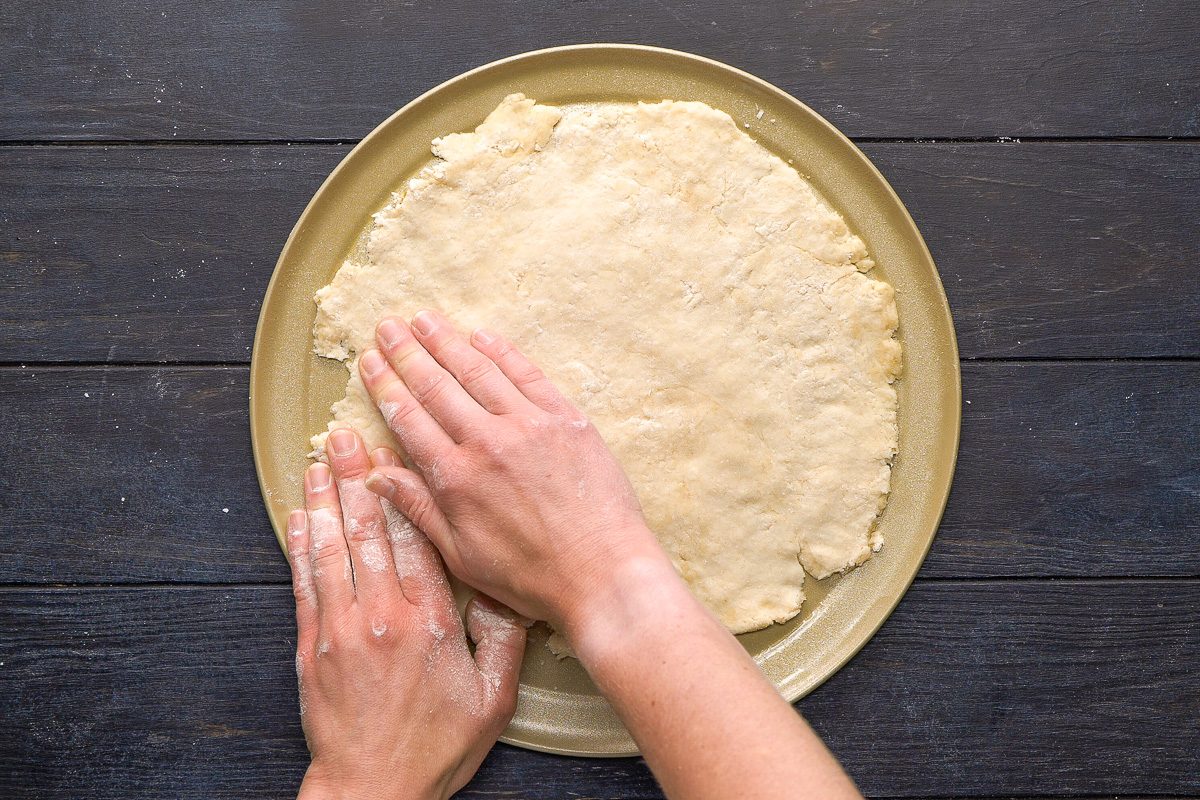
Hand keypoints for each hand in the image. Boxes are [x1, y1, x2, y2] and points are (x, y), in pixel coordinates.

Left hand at [287, 428, 526, 799]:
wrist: (374, 789)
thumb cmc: (436, 747)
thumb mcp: (493, 699)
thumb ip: (503, 640)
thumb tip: (513, 590)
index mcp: (430, 620)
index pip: (415, 538)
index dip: (403, 490)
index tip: (394, 453)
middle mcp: (382, 614)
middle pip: (368, 531)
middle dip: (356, 477)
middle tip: (346, 434)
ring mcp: (341, 628)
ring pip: (331, 548)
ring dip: (324, 499)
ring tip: (319, 459)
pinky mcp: (312, 646)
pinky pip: (304, 582)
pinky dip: (300, 545)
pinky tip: (299, 515)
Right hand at [356, 310, 666, 628]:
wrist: (603, 573)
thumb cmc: (531, 576)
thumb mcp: (460, 554)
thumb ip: (418, 507)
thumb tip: (373, 473)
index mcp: (455, 478)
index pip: (409, 419)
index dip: (386, 386)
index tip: (370, 360)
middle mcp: (488, 442)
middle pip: (437, 386)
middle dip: (407, 353)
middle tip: (387, 326)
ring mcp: (530, 425)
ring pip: (479, 371)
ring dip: (448, 341)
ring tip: (423, 318)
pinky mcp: (567, 420)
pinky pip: (528, 375)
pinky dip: (503, 352)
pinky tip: (482, 336)